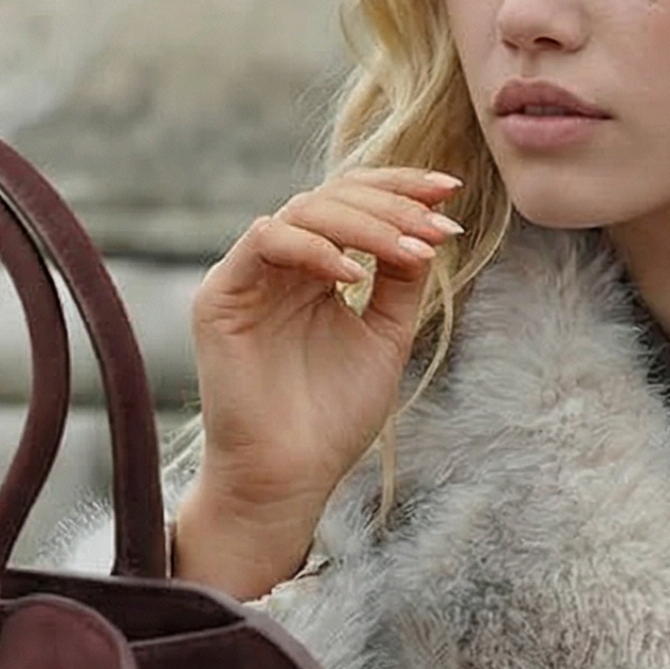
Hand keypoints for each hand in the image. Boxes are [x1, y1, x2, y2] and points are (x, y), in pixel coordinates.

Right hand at [177, 168, 462, 595]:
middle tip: (437, 225)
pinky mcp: (219, 297)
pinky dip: (315, 249)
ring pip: (301, 211)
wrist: (290, 478)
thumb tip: (430, 227)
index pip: (352, 205)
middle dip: (391, 204)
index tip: (450, 194)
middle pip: (330, 197)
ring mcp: (246, 278)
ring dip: (364, 223)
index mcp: (313, 271)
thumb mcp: (385, 338)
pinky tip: (356, 277)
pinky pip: (266, 242)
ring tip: (411, 251)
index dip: (400, 190)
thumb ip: (401, 282)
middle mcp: (278, 266)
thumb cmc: (333, 418)